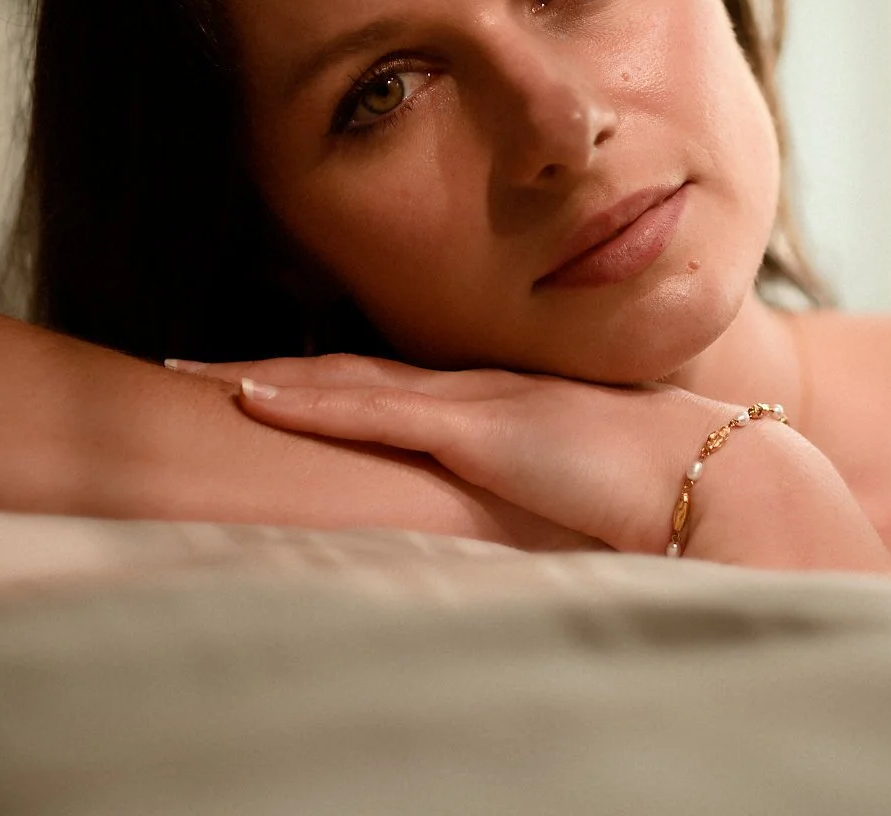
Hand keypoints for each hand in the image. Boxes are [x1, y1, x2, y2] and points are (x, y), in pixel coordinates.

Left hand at [171, 354, 739, 553]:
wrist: (711, 472)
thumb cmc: (649, 488)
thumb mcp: (562, 487)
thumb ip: (514, 491)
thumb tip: (486, 524)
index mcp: (482, 405)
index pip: (373, 387)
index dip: (305, 382)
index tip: (242, 381)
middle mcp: (464, 390)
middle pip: (338, 374)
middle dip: (259, 369)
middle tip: (179, 366)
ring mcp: (467, 405)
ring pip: (339, 383)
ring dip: (261, 377)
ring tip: (188, 374)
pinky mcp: (475, 431)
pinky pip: (373, 413)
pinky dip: (309, 403)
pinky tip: (252, 396)